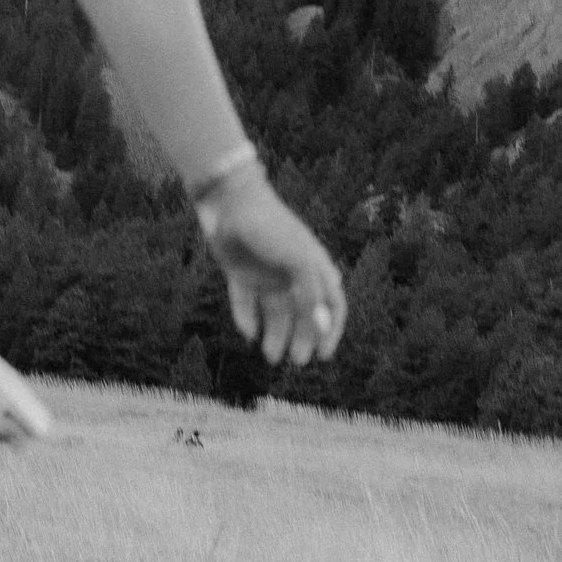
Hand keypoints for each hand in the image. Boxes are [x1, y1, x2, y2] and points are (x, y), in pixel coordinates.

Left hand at [199, 166, 347, 367]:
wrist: (230, 201)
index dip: (330, 330)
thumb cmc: (272, 228)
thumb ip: (312, 294)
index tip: (324, 354)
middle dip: (302, 338)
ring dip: (276, 335)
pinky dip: (247, 318)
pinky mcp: (240, 273)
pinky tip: (248, 333)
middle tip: (296, 360)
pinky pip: (245, 302)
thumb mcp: (299, 262)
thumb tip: (322, 327)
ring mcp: (265, 273)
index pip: (331, 304)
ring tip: (271, 356)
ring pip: (275, 313)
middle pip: (302, 314)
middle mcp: (291, 273)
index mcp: (313, 267)